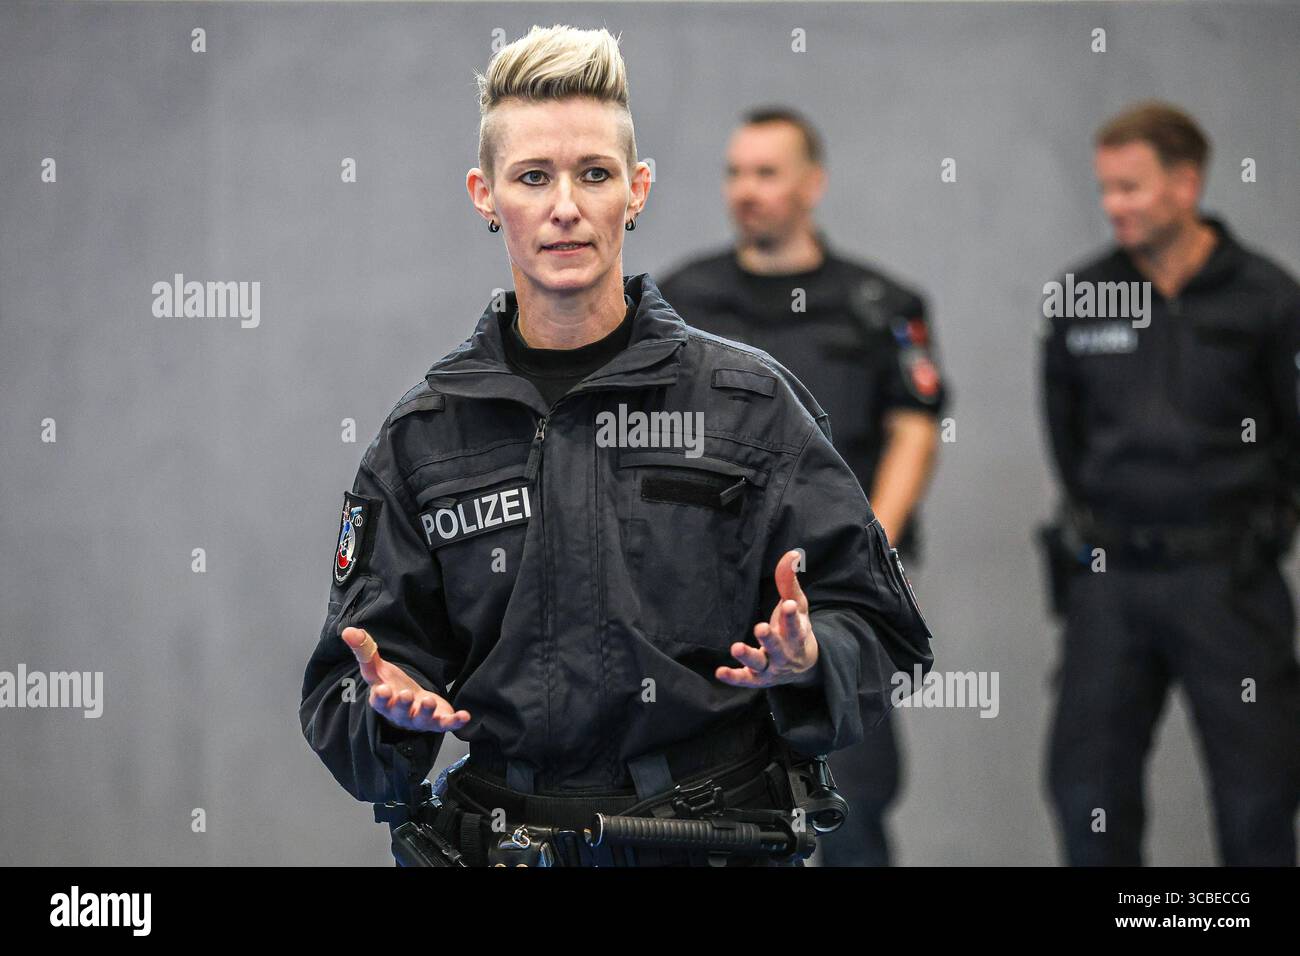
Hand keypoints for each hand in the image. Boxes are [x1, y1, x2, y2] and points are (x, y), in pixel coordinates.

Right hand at [340, 626, 470, 732]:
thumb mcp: (378, 668)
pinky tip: (465, 716)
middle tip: (406, 694)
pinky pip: (446, 724)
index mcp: (385, 701)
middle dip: (403, 704)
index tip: (381, 690)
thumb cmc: (392, 686)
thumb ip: (364, 650)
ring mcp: (420, 719)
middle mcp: (401, 714)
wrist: (411, 705)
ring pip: (422, 719)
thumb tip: (347, 630)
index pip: (379, 701)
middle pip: (400, 711)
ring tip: (428, 701)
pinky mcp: (438, 721)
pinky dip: (455, 722)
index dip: (380, 697)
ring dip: (426, 711)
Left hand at [716, 549, 819, 688]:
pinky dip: (734, 677)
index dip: (791, 616)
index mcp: (796, 634)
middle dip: (770, 638)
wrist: (804, 665)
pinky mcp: (758, 678)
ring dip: (748, 656)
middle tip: (760, 628)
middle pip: (778, 647)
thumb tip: (792, 553)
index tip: (787, 604)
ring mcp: (771, 667)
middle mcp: (785, 653)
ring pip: (760, 664)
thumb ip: (789, 582)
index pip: (795, 626)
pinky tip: (720, 672)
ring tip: (736, 647)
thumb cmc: (796, 628)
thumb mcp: (796, 606)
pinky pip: (746, 679)